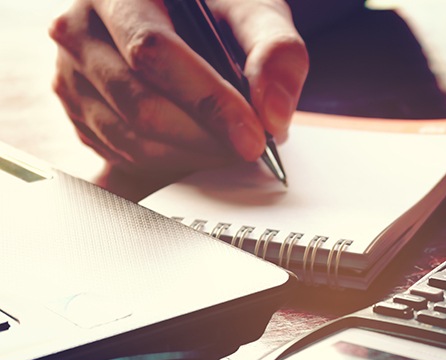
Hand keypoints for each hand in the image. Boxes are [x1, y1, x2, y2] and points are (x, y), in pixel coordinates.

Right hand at [49, 0, 308, 176]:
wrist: (182, 25)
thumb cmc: (216, 15)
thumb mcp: (253, 13)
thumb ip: (276, 51)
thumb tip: (273, 114)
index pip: (154, 52)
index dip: (208, 102)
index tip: (253, 136)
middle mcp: (80, 27)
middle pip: (140, 104)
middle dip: (205, 137)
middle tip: (250, 148)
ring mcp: (72, 73)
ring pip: (132, 138)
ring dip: (193, 155)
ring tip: (231, 146)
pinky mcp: (78, 111)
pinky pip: (125, 155)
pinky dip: (173, 162)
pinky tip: (202, 147)